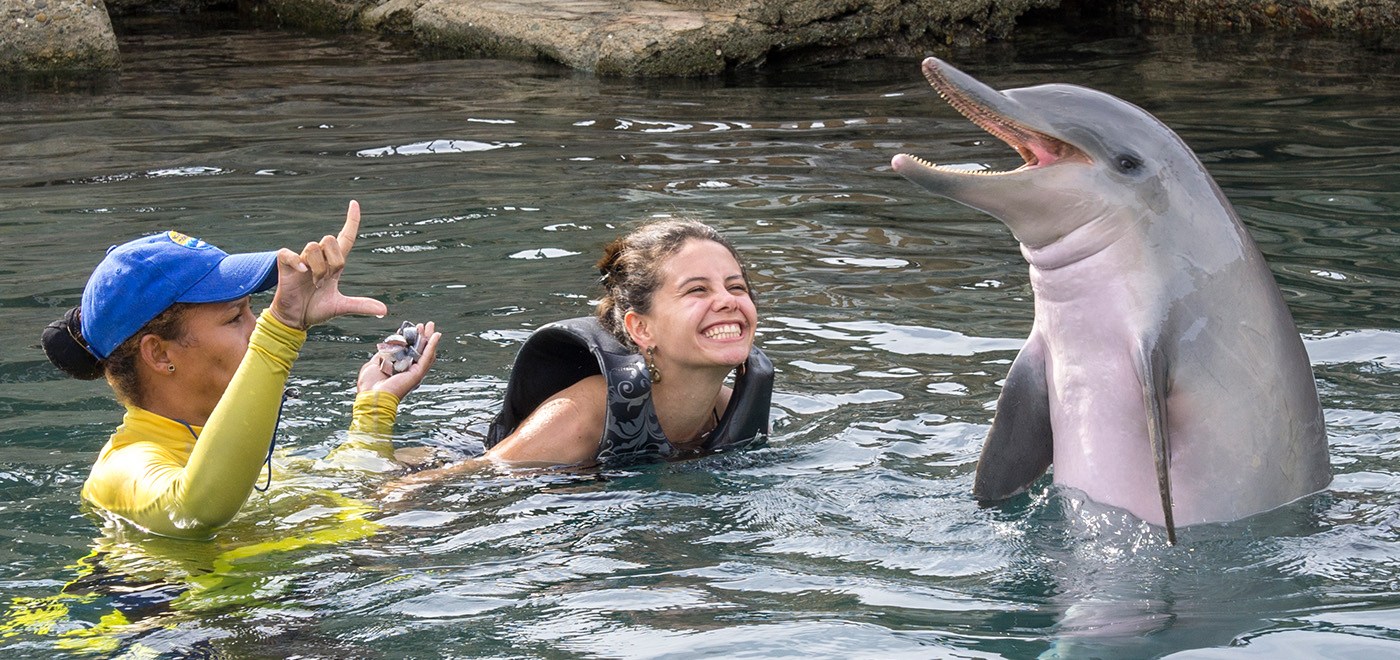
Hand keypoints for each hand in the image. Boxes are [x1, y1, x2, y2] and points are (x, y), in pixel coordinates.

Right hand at [270, 200, 387, 329]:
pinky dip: (296, 259)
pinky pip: (290, 253)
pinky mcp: (285, 264)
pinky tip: (301, 271)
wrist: (296, 319)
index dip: (351, 221)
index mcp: (333, 264)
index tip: (354, 204)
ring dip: (318, 268)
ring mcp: (301, 258)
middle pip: (330, 240)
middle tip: (326, 281)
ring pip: (314, 247)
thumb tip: (384, 309)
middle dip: (333, 262)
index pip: (345, 236)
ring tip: (315, 284)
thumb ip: (361, 305)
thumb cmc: (316, 309)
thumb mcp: (341, 306)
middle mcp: (318, 257)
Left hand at [358, 321, 441, 399]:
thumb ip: (382, 355)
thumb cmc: (369, 385)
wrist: (372, 396)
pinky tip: (436, 336)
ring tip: (431, 326)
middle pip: (419, 350)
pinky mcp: (417, 374)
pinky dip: (432, 346)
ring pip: (425, 352)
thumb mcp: (374, 363)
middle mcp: (408, 370)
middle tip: (426, 324)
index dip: (409, 338)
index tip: (410, 327)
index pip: (407, 350)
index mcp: (398, 368)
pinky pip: (427, 358)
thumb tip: (386, 347)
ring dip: (429, 338)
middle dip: (423, 336)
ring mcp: (414, 372)